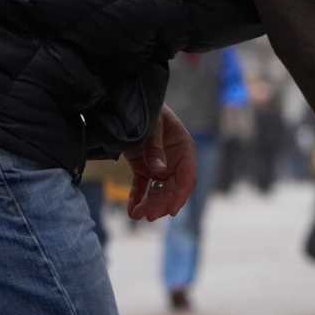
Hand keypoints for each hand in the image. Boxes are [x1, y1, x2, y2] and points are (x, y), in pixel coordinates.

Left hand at [123, 105, 195, 221]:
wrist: (127, 99)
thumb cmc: (145, 108)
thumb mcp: (151, 124)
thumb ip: (154, 146)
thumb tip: (160, 172)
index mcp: (184, 148)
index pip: (187, 177)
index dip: (180, 195)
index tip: (171, 211)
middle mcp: (175, 159)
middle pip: (172, 187)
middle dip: (160, 203)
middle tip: (148, 216)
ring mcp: (160, 164)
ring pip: (158, 190)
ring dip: (149, 203)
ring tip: (136, 215)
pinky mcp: (144, 166)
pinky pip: (143, 185)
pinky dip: (137, 197)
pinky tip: (131, 209)